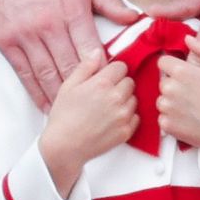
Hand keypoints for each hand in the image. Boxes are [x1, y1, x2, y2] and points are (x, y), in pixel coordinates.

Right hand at [0, 0, 141, 109]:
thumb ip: (109, 2)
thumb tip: (134, 19)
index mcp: (71, 11)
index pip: (90, 48)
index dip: (101, 70)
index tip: (109, 85)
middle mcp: (49, 26)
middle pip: (70, 66)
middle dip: (84, 90)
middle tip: (94, 107)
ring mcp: (26, 36)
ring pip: (47, 74)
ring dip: (60, 96)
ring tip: (71, 113)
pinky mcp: (8, 43)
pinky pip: (25, 73)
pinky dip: (36, 92)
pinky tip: (46, 105)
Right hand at [38, 52, 136, 195]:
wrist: (65, 146)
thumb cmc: (64, 117)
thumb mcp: (69, 85)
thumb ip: (86, 66)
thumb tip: (97, 53)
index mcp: (101, 83)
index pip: (121, 66)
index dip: (113, 71)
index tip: (107, 76)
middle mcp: (116, 98)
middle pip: (130, 82)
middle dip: (119, 84)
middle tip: (105, 93)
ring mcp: (123, 116)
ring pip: (134, 99)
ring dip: (124, 100)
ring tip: (107, 107)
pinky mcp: (126, 131)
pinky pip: (136, 117)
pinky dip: (127, 117)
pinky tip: (112, 119)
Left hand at [157, 35, 199, 152]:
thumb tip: (187, 39)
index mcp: (180, 71)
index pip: (162, 62)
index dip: (173, 67)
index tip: (184, 75)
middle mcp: (169, 88)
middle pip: (163, 82)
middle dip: (174, 85)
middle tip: (193, 94)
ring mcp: (166, 107)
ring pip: (162, 100)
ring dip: (171, 103)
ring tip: (192, 107)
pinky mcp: (166, 125)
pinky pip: (163, 118)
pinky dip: (172, 119)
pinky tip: (188, 119)